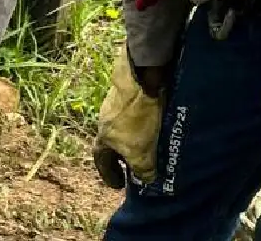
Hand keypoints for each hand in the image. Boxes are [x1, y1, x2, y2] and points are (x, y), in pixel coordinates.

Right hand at [92, 47, 172, 188]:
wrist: (142, 77)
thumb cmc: (138, 118)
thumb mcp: (141, 152)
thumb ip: (142, 169)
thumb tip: (147, 178)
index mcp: (104, 136)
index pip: (101, 160)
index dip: (109, 174)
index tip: (118, 184)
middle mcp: (105, 119)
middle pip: (112, 141)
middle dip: (124, 154)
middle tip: (138, 163)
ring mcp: (116, 101)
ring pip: (124, 125)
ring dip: (136, 136)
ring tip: (153, 141)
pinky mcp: (131, 88)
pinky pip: (136, 110)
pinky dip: (145, 119)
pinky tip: (159, 121)